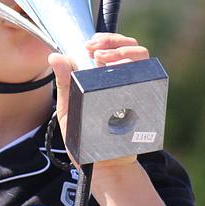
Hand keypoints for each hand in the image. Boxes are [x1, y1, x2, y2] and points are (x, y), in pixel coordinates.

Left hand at [47, 33, 149, 168]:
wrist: (103, 166)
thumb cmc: (85, 139)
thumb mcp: (68, 110)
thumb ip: (63, 85)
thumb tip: (55, 56)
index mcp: (104, 77)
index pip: (112, 46)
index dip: (104, 39)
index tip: (89, 45)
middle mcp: (123, 80)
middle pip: (130, 46)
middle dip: (114, 41)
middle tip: (96, 51)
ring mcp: (136, 89)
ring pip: (142, 56)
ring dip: (125, 51)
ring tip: (105, 60)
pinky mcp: (146, 100)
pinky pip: (149, 77)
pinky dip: (137, 69)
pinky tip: (120, 74)